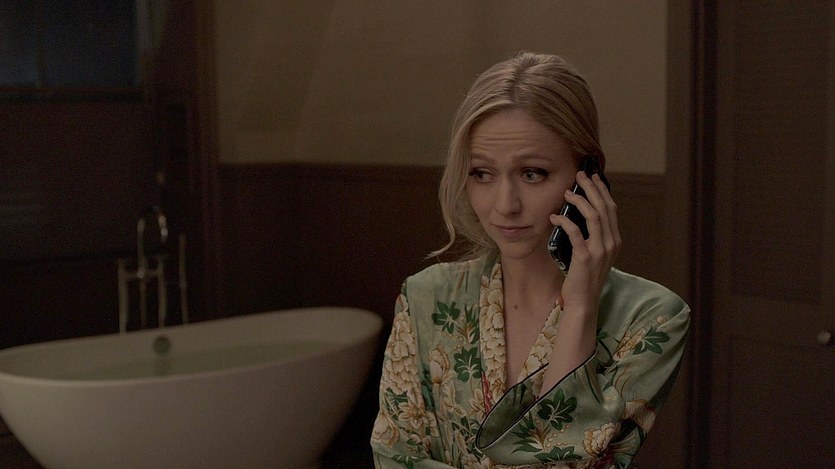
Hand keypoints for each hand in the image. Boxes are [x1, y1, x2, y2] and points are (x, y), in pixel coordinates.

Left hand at [549, 170, 620, 313]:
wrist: (583, 302)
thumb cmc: (584, 277)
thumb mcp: (594, 254)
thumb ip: (592, 236)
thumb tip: (579, 214)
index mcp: (614, 241)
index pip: (611, 209)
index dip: (602, 191)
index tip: (592, 178)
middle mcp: (611, 243)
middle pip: (604, 207)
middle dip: (592, 188)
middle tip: (580, 175)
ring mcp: (600, 250)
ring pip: (593, 216)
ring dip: (579, 200)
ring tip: (567, 193)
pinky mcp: (585, 257)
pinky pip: (575, 232)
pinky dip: (565, 221)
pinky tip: (555, 217)